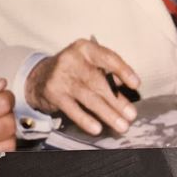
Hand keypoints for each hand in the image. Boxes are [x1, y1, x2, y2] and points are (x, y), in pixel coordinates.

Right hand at [25, 38, 140, 135]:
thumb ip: (107, 71)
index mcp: (85, 48)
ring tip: (121, 125)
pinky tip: (97, 128)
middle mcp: (72, 59)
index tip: (136, 85)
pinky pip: (72, 109)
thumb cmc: (73, 70)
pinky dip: (85, 120)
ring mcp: (61, 76)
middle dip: (117, 100)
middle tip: (131, 114)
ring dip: (107, 113)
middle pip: (98, 81)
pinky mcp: (53, 93)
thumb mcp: (88, 63)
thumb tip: (125, 85)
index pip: (107, 58)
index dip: (123, 71)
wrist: (39, 77)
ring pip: (88, 97)